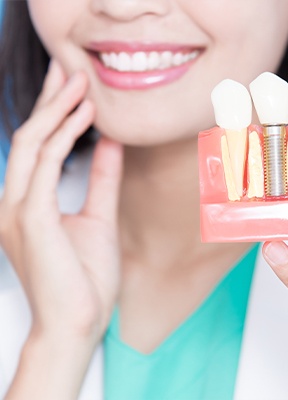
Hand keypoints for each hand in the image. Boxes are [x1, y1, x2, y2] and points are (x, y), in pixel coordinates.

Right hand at [0, 59, 122, 342]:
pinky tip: (86, 115)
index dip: (55, 113)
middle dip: (51, 100)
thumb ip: (102, 179)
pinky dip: (63, 135)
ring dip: (57, 109)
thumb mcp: (99, 217)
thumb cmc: (85, 277)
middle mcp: (15, 201)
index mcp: (29, 203)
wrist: (78, 323)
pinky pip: (43, 163)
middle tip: (72, 69)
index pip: (38, 146)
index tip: (76, 89)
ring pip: (32, 142)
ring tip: (81, 82)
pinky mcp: (29, 216)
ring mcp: (17, 208)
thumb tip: (110, 143)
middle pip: (30, 135)